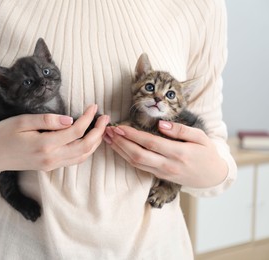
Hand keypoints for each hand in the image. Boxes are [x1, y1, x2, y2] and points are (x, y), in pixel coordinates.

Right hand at [0, 105, 109, 172]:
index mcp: (45, 144)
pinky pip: (74, 161)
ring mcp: (51, 165)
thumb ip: (47, 120)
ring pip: (82, 156)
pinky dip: (85, 151)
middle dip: (99, 132)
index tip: (94, 106)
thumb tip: (70, 119)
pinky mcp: (49, 167)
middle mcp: (51, 158)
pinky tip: (87, 140)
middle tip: (105, 117)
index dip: (89, 118)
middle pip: (85, 147)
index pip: (76, 131)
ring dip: (95, 142)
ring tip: (101, 128)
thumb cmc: (3, 135)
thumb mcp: (21, 122)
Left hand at [103, 121, 227, 188]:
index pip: (150, 143)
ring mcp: (162, 173)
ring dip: (119, 150)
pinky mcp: (159, 176)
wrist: (212, 177)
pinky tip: (118, 148)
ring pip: (136, 162)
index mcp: (179, 153)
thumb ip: (181, 130)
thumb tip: (161, 124)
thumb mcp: (201, 137)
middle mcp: (168, 165)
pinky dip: (126, 157)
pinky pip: (139, 167)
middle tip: (107, 132)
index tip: (119, 127)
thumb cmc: (206, 153)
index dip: (132, 135)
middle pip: (138, 155)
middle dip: (120, 143)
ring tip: (108, 138)